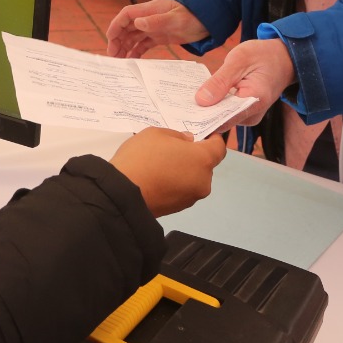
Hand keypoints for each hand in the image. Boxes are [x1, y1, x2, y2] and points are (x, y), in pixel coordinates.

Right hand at [106, 0, 209, 58]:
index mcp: (150, 10)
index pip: (127, 15)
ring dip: (125, 47)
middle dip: (118, 40)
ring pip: (134, 36)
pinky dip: (136, 51)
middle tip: (113, 56)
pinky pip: (144, 43)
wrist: (210, 18)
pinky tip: (132, 60)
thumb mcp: (176, 19)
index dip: (116, 25)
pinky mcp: (161, 36)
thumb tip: (137, 22)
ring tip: (119, 61)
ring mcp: (155, 27)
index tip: (110, 39)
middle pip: (127, 27)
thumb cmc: (194, 15)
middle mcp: (149, 18)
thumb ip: (157, 21)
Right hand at [110, 128, 226, 216]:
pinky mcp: (179, 208)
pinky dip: (175, 184)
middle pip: (205, 165)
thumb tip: (188, 142)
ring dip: (183, 171)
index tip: (203, 135)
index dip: (214, 140)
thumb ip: (177, 136)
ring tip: (160, 166)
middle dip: (193, 157)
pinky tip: (157, 179)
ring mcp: (192, 197)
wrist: (122, 193)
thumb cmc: (141, 158)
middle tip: (172, 150)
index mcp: (203, 160)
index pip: (219, 148)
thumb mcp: (156, 134)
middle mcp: (203, 181)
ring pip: (193, 179)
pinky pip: (182, 190)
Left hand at [193, 38, 295, 127]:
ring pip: (222, 117)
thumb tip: (201, 100)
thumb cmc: (263, 55)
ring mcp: (249, 115)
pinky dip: (214, 105)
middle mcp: (252, 115)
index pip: (224, 118)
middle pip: (221, 120)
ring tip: (185, 101)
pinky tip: (200, 97)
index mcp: (254, 101)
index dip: (202, 117)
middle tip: (178, 105)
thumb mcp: (239, 59)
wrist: (283, 58)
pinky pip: (226, 112)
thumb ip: (221, 81)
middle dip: (201, 113)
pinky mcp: (244, 112)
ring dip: (206, 109)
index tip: (183, 113)